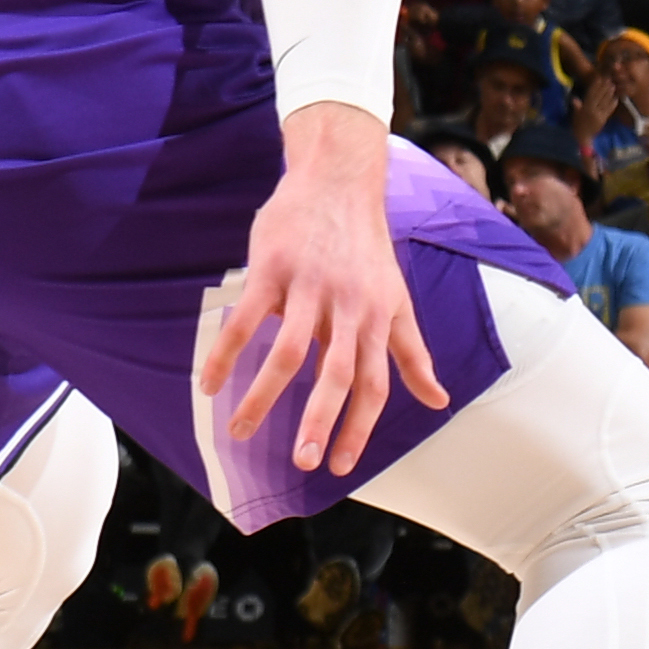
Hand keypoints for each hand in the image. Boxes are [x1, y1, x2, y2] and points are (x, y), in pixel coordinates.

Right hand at [195, 105, 447, 474]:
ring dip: (263, 396)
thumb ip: (412, 354)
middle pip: (336, 375)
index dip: (358, 427)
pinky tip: (209, 382)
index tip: (338, 465)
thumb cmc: (367, 249)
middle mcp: (347, 308)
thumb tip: (439, 400)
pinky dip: (226, 353)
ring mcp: (309, 288)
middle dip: (318, 422)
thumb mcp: (397, 301)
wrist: (338, 182)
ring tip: (239, 429)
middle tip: (299, 462)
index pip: (374, 385)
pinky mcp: (272, 269)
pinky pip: (246, 319)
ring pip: (287, 352)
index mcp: (377, 321)